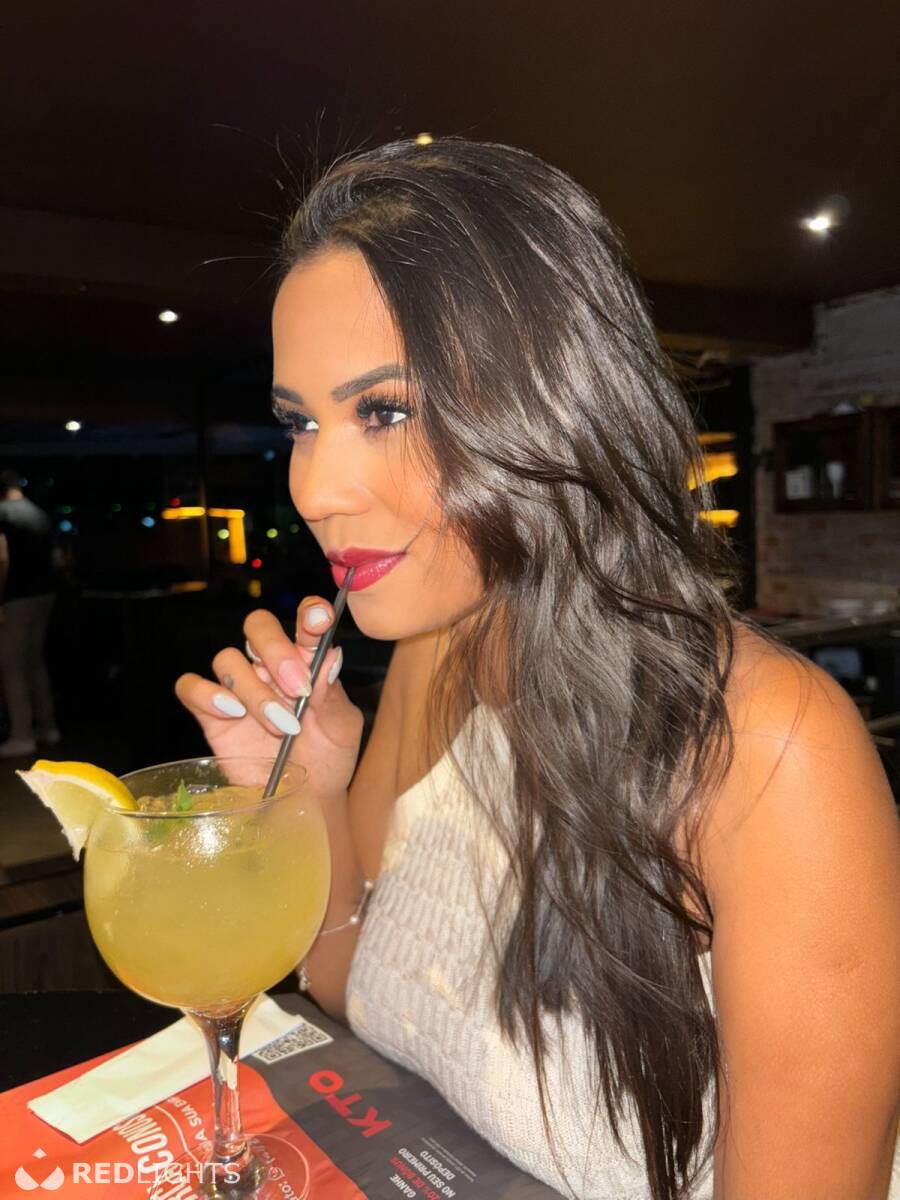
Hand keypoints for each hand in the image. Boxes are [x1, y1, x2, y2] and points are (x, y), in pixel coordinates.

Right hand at [175, 598, 364, 797]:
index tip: (320, 621)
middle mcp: (269, 667)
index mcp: (306, 661)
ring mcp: (238, 688)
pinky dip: (206, 694)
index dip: (309, 614)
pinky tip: (233, 713)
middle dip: (275, 650)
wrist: (306, 799)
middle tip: (298, 689)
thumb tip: (330, 656)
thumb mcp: (342, 728)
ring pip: (227, 659)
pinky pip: (191, 687)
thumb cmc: (328, 757)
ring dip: (254, 690)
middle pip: (257, 627)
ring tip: (280, 725)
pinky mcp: (211, 714)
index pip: (305, 622)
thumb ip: (334, 695)